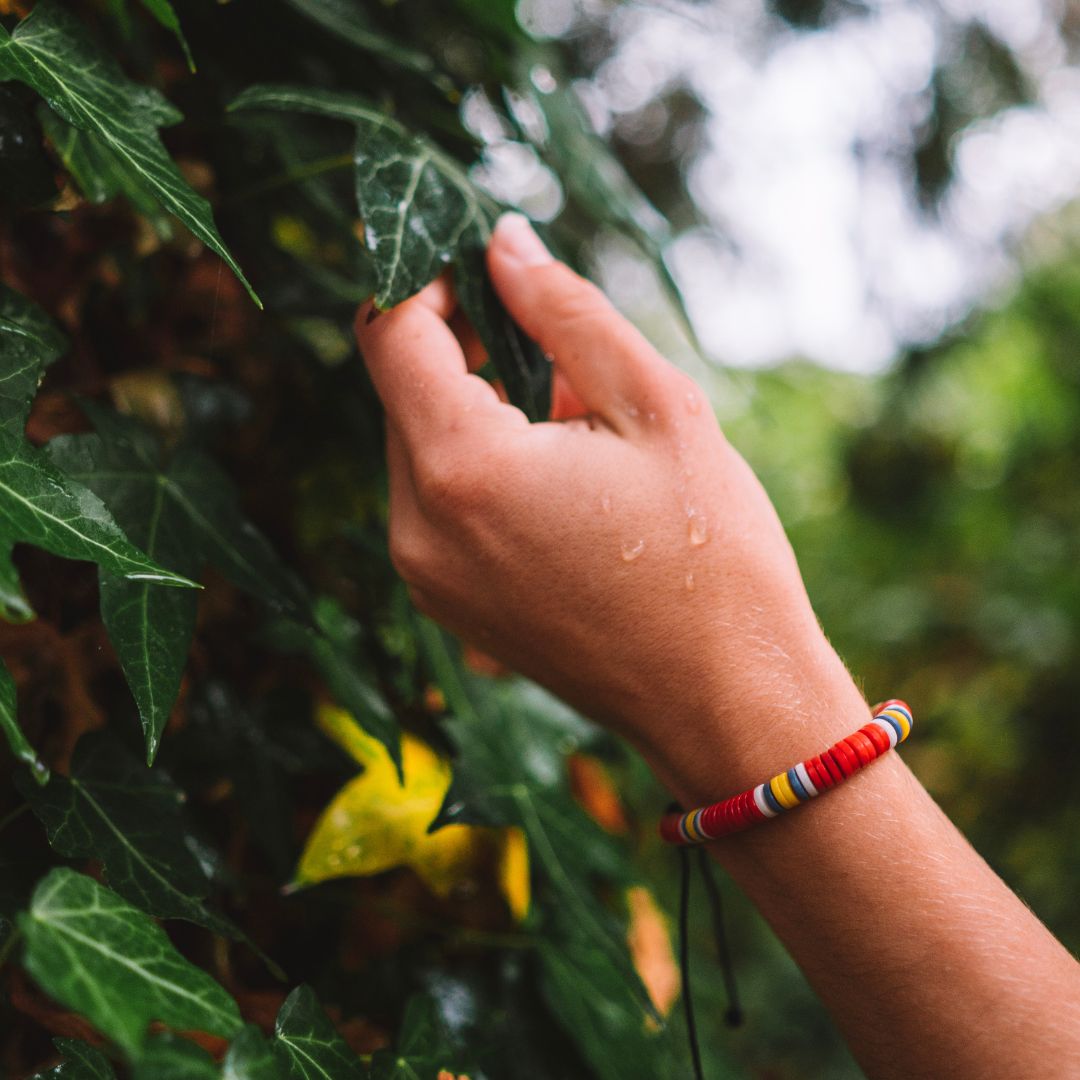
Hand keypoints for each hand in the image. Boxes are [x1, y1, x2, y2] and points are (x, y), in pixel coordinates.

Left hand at [355, 214, 865, 794]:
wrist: (727, 704)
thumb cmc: (713, 557)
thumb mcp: (658, 406)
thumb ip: (565, 312)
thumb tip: (502, 244)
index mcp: (464, 469)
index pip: (391, 334)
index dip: (427, 279)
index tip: (479, 261)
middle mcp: (419, 530)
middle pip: (401, 392)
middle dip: (463, 347)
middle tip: (554, 343)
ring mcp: (428, 578)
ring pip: (419, 448)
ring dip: (479, 409)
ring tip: (577, 423)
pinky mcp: (449, 605)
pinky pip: (437, 505)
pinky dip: (480, 468)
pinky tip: (562, 480)